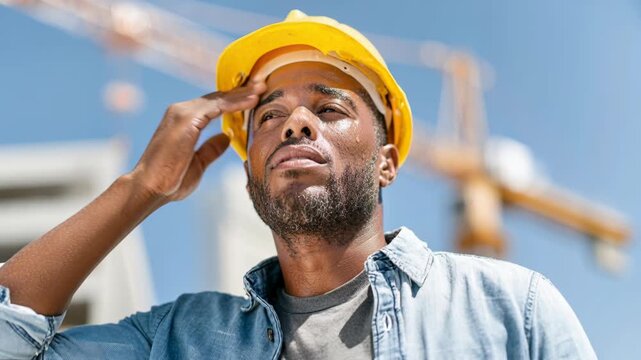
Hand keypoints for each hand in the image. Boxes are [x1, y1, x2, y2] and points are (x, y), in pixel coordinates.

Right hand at [129, 81, 265, 202]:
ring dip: (242, 93)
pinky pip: (216, 106)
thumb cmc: (170, 180)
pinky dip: (235, 102)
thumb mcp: (198, 163)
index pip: (214, 105)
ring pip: (218, 98)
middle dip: (241, 91)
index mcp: (184, 121)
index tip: (255, 96)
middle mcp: (181, 111)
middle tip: (263, 83)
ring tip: (262, 88)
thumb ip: (211, 149)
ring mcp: (182, 113)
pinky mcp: (185, 119)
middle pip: (217, 97)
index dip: (235, 100)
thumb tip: (227, 137)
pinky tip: (252, 100)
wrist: (149, 188)